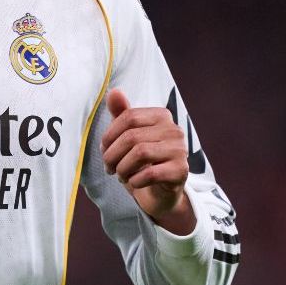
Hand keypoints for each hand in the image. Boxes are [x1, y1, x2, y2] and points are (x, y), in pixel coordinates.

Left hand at [100, 89, 195, 234]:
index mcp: (161, 116)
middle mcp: (174, 130)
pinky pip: (150, 173)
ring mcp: (180, 150)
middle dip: (112, 155)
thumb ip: (121, 114)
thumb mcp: (128, 137)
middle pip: (132, 136)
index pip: (128, 117)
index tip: (104, 150)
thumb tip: (114, 91)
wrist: (160, 193)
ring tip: (120, 175)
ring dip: (122, 168)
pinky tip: (134, 182)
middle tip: (109, 167)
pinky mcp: (181, 171)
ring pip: (140, 153)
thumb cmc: (141, 162)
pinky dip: (135, 180)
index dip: (109, 135)